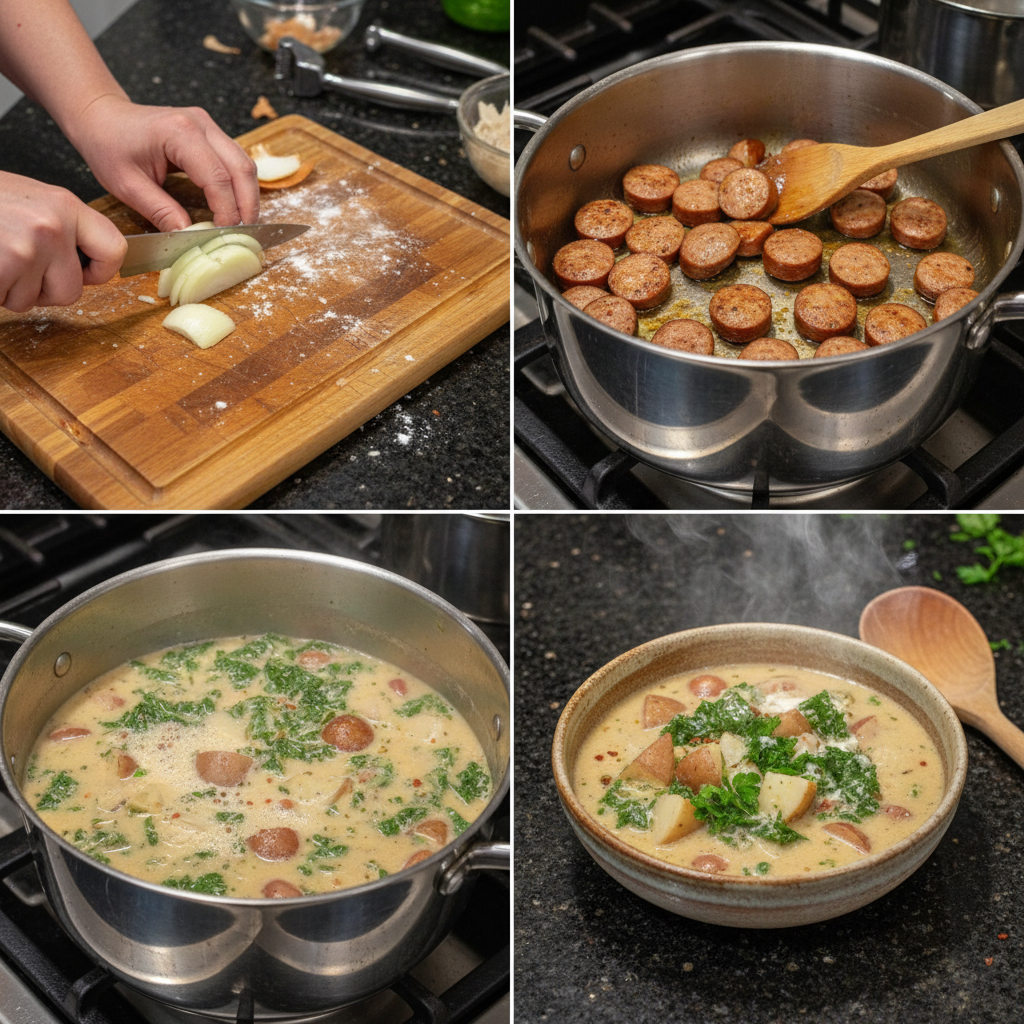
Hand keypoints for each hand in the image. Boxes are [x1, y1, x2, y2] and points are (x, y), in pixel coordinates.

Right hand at [0, 170, 126, 310]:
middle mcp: (52, 226)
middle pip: (71, 291)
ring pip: (33, 300)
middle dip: (42, 290)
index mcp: (64, 206)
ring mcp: (27, 249)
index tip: (86, 275)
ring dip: (10, 289)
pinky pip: (6, 300)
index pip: (114, 248)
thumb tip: (84, 265)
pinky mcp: (5, 267)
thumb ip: (59, 228)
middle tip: (13, 264)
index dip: (101, 271)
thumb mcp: (28, 201)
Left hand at [70, 96, 259, 231]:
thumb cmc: (108, 143)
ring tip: (241, 224)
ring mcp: (208, 125)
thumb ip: (161, 212)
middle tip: (243, 236)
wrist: (101, 115)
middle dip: (247, 207)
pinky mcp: (210, 132)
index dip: (226, 212)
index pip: (218, 178)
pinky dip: (240, 187)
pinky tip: (234, 206)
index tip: (224, 237)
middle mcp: (201, 124)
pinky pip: (236, 161)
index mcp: (180, 133)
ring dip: (247, 197)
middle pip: (242, 169)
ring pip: (245, 164)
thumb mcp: (128, 185)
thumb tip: (189, 237)